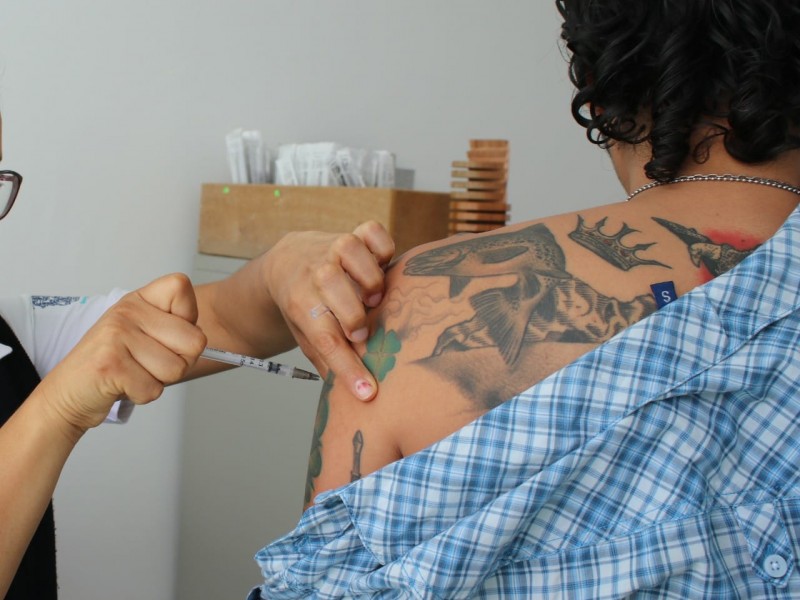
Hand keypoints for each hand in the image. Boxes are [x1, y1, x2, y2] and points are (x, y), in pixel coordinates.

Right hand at [37, 274, 206, 434]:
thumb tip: (207, 339)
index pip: (182, 287)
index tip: (166, 333)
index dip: (187, 319)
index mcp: (139, 299)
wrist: (69, 393)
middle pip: (195, 341)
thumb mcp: (145, 334)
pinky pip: (154, 389)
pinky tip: (122, 386)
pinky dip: (142, 395)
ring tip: (133, 373)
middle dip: (179, 362)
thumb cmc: (116, 364)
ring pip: (176, 369)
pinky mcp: (110, 365)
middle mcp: (127, 311)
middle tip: (149, 363)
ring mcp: (117, 336)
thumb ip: (176, 328)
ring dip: (158, 380)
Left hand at [264, 221, 394, 400]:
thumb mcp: (305, 334)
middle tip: (361, 333)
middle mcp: (314, 271)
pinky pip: (372, 231)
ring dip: (369, 278)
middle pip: (332, 287)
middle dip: (352, 314)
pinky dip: (382, 246)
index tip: (367, 391)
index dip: (348, 368)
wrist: (286, 262)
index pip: (324, 339)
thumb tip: (353, 394)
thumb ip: (326, 358)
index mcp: (298, 302)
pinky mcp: (352, 234)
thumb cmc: (302, 304)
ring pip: (352, 252)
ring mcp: (333, 248)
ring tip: (374, 298)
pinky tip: (383, 266)